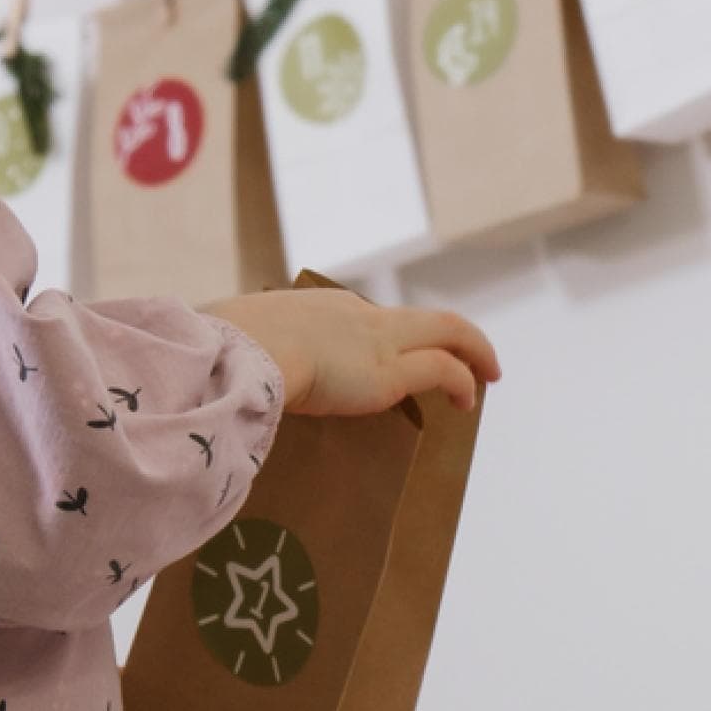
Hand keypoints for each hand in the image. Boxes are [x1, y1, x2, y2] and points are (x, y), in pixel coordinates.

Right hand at [203, 287, 501, 417]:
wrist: (238, 353)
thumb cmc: (223, 356)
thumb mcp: (234, 351)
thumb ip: (244, 365)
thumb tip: (222, 392)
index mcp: (316, 307)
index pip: (365, 317)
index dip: (388, 335)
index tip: (393, 353)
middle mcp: (355, 315)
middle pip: (419, 316)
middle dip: (452, 333)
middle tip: (471, 353)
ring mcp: (375, 339)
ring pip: (445, 330)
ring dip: (472, 350)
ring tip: (487, 374)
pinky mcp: (387, 371)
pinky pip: (442, 370)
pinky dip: (463, 381)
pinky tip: (469, 403)